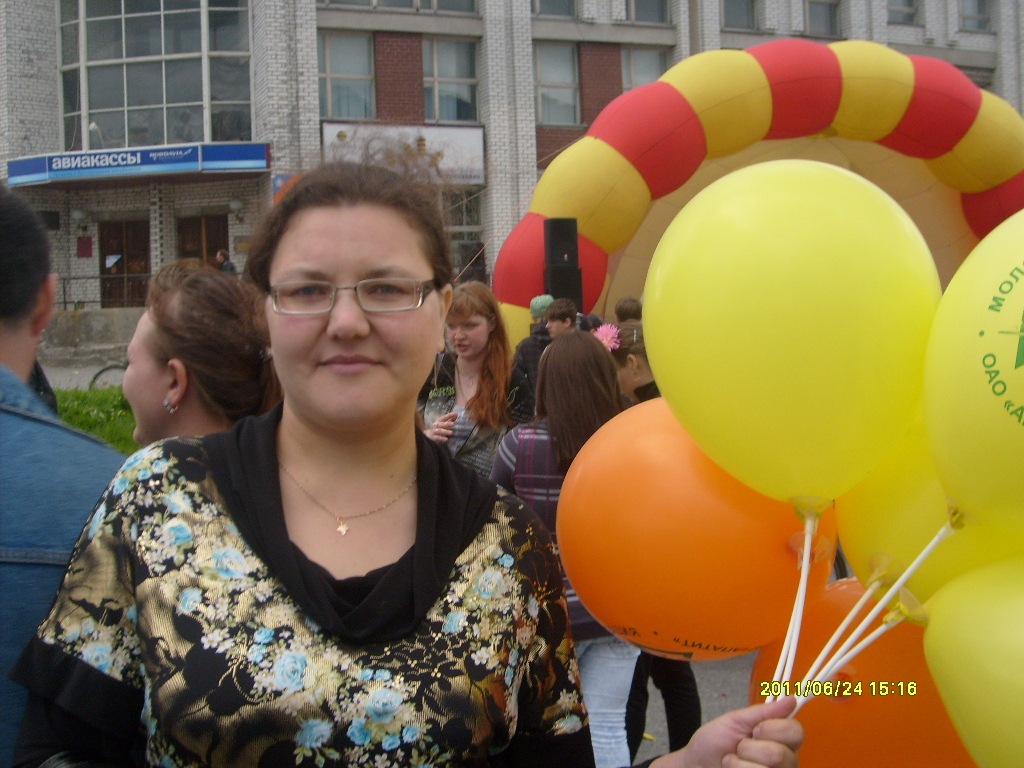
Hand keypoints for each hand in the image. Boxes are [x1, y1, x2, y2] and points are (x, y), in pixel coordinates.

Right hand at [425, 411, 456, 442]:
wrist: (429, 435)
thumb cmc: (439, 428)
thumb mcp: (444, 423)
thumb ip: (451, 419)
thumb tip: (456, 414)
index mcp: (439, 421)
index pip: (444, 417)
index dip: (449, 415)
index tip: (455, 414)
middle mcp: (436, 425)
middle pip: (441, 424)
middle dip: (447, 424)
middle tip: (453, 424)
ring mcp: (434, 431)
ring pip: (439, 431)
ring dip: (445, 431)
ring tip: (451, 432)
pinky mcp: (433, 438)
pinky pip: (437, 438)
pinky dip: (441, 438)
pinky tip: (446, 439)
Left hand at [651, 697, 802, 767]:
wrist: (695, 764)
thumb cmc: (714, 743)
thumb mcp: (735, 721)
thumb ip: (763, 713)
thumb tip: (791, 700)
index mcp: (780, 739)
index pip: (796, 732)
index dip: (775, 729)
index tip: (756, 729)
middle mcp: (784, 761)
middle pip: (782, 755)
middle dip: (750, 748)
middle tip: (739, 747)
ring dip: (740, 763)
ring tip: (732, 761)